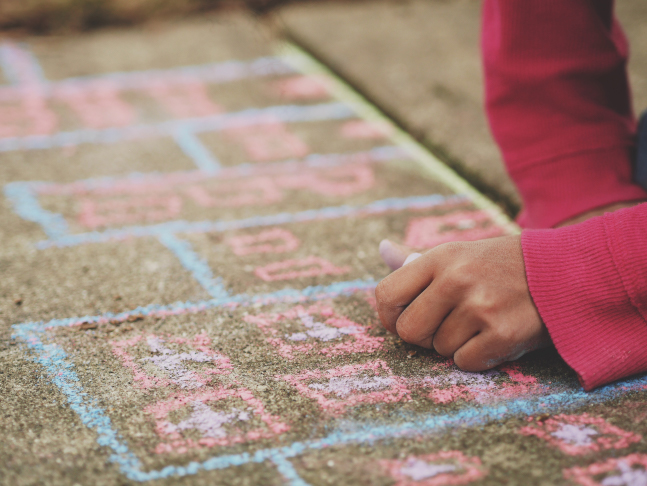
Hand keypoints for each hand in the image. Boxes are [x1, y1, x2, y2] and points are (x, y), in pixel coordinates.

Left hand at [375, 236, 550, 369]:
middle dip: (422, 335)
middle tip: (444, 325)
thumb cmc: (499, 266)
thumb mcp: (458, 253)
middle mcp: (456, 280)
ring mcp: (480, 307)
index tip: (404, 318)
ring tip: (479, 323)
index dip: (389, 315)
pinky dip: (476, 357)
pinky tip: (492, 336)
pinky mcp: (503, 334)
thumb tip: (382, 249)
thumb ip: (416, 261)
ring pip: (439, 349)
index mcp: (440, 258)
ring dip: (455, 344)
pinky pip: (465, 362)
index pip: (386, 295)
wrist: (562, 272)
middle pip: (408, 331)